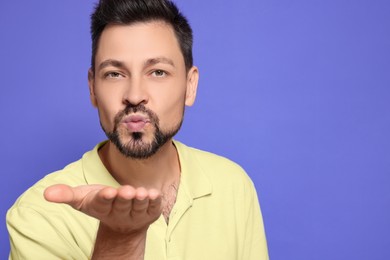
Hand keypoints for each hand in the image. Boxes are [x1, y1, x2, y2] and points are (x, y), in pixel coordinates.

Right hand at [44, 184, 161, 233]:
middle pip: (122, 205)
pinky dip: (155, 202)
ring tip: (141, 193)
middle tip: (126, 191)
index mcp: (102, 208)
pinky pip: (154, 208)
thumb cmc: (101, 203)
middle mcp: (120, 213)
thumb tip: (46, 194)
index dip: (106, 199)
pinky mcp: (150, 213)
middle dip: (124, 198)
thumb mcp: (82, 198)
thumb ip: (66, 195)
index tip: (108, 192)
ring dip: (140, 200)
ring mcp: (136, 214)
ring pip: (139, 207)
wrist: (122, 221)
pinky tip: (155, 194)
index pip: (103, 204)